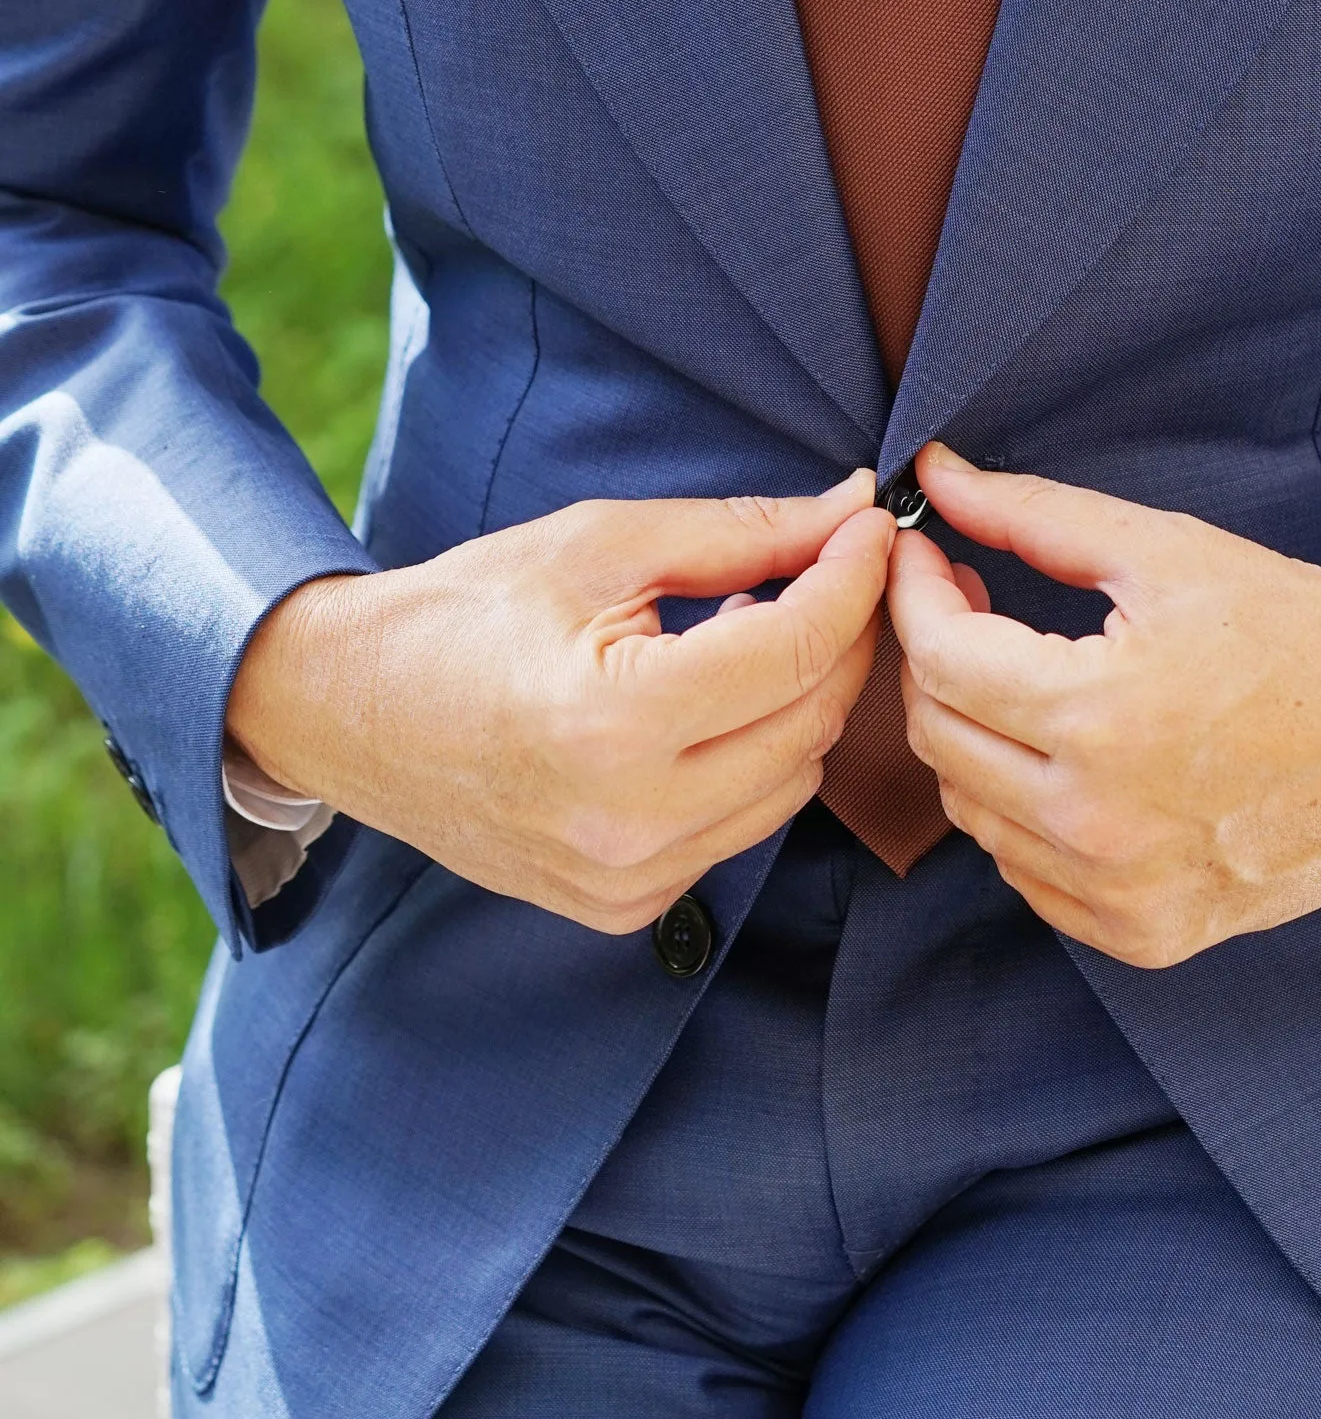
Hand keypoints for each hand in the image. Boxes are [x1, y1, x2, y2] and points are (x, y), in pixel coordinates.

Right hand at [227, 475, 891, 931]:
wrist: (350, 713)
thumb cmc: (466, 613)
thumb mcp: (599, 544)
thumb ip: (738, 534)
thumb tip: (848, 511)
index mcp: (615, 721)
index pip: (795, 649)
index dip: (852, 577)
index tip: (872, 527)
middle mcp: (630, 821)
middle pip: (812, 720)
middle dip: (838, 635)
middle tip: (825, 567)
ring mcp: (629, 878)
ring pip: (794, 782)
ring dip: (797, 702)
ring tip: (745, 634)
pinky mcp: (626, 906)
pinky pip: (741, 826)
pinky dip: (752, 760)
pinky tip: (706, 704)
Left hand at [888, 446, 1320, 967]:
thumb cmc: (1301, 634)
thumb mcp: (1169, 553)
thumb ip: (1034, 514)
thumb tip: (934, 475)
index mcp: (1101, 716)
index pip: (940, 660)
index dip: (914, 595)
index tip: (924, 555)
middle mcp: (1097, 821)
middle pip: (938, 737)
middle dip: (936, 658)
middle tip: (971, 603)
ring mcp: (1117, 890)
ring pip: (970, 812)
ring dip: (973, 735)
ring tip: (1022, 678)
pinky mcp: (1140, 934)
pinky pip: (1024, 872)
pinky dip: (1020, 812)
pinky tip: (1064, 757)